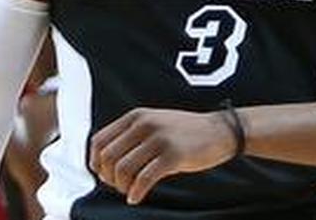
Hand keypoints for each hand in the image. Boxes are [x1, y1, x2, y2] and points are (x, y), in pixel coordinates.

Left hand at [89, 108, 237, 204]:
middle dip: (108, 177)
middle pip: (108, 157)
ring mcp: (159, 139)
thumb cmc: (185, 132)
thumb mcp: (154, 123)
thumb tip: (103, 161)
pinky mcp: (173, 155)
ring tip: (129, 192)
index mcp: (136, 116)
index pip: (99, 140)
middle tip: (118, 186)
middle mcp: (144, 124)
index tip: (103, 174)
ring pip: (123, 169)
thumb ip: (131, 135)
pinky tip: (137, 198)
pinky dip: (136, 193)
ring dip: (121, 186)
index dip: (95, 162)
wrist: (220, 131)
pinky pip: (144, 179)